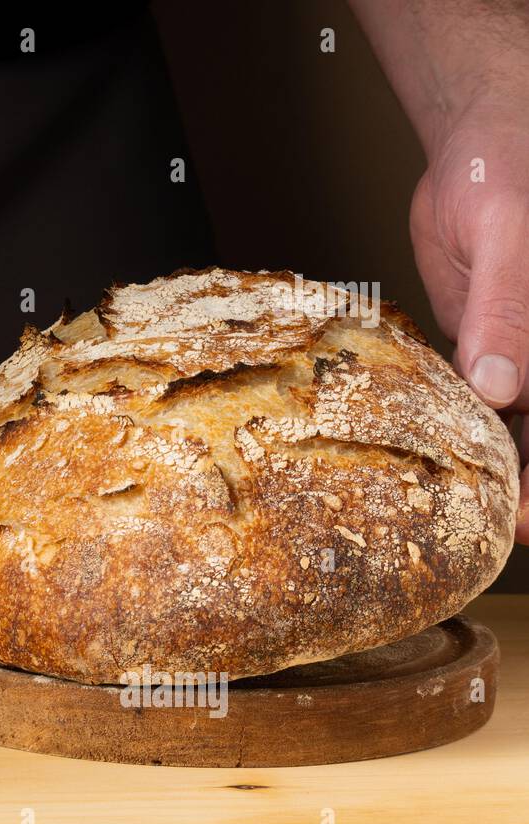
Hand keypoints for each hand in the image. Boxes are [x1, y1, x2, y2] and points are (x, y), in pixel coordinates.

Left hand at [410, 93, 528, 542]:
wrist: (473, 146)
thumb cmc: (506, 172)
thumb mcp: (509, 238)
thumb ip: (507, 310)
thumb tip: (504, 388)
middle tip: (509, 532)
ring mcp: (520, 348)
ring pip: (519, 420)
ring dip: (502, 466)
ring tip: (482, 517)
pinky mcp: (484, 341)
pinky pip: (480, 392)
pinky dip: (468, 426)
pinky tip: (448, 461)